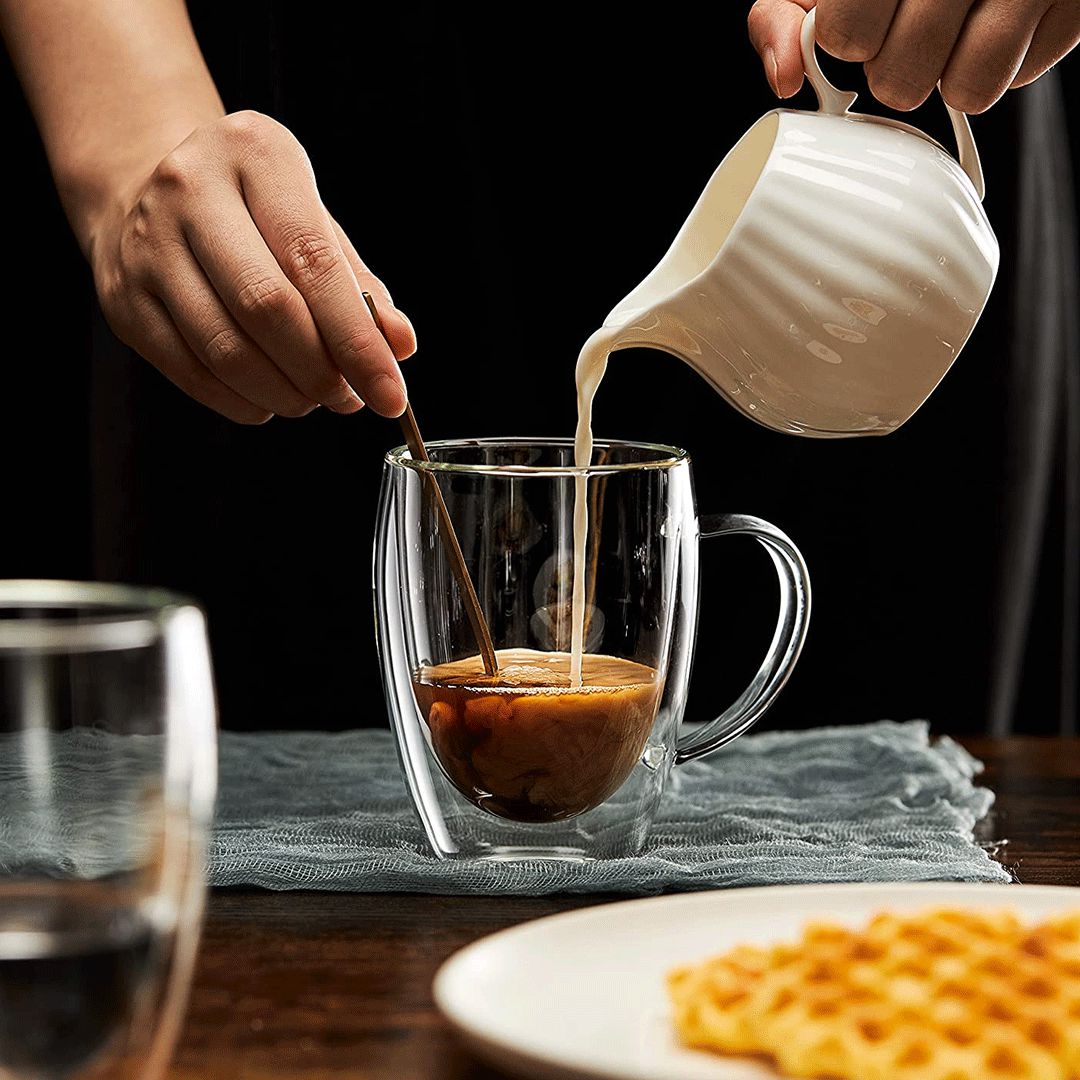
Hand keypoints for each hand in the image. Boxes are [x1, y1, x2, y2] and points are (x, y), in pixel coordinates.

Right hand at [88, 111, 415, 423]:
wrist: (146, 185)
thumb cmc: (254, 211)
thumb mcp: (314, 221)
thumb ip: (359, 285)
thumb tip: (399, 346)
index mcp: (255, 154)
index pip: (313, 261)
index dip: (357, 340)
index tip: (390, 393)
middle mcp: (189, 189)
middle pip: (266, 307)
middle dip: (320, 372)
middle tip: (348, 399)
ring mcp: (146, 244)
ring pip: (225, 349)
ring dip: (284, 393)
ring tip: (312, 398)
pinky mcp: (122, 298)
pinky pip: (191, 372)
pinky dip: (242, 401)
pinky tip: (268, 399)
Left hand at [748, 0, 1079, 112]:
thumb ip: (785, 14)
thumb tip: (784, 76)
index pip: (846, 35)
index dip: (849, 43)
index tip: (860, 28)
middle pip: (901, 80)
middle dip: (897, 69)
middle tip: (912, 35)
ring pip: (967, 89)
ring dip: (952, 77)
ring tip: (954, 37)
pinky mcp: (1071, 2)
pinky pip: (1020, 76)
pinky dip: (1006, 63)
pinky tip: (998, 24)